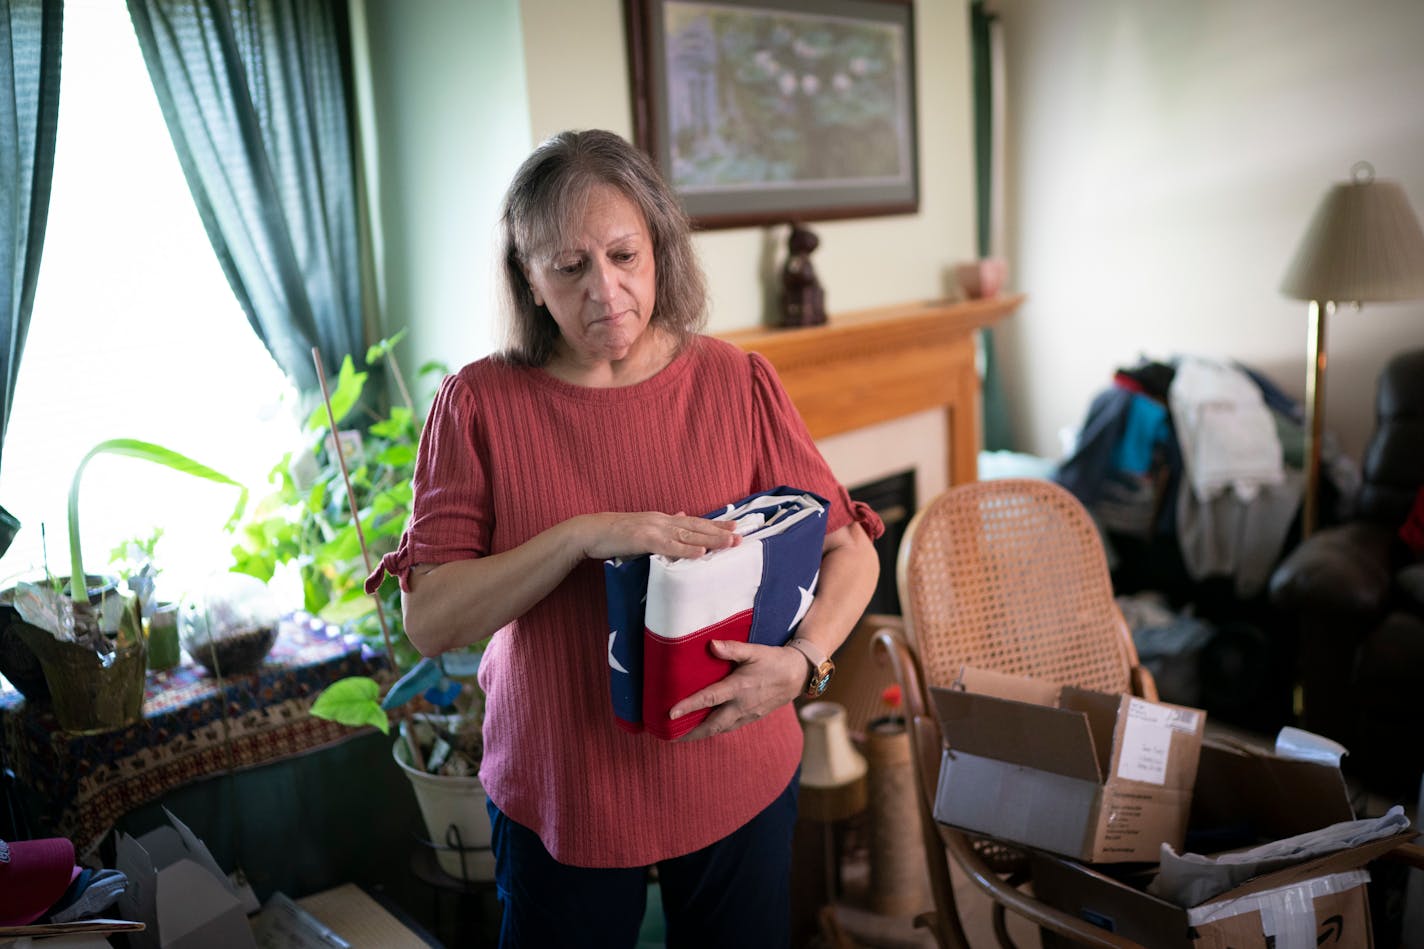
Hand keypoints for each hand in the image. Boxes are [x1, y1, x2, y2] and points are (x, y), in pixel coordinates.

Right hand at [577, 511, 740, 561]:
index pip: (694, 521)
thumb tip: (683, 515)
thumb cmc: (615, 534)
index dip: (715, 524)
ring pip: (687, 534)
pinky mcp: (642, 539)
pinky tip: (701, 553)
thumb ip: (664, 526)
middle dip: (719, 531)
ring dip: (710, 539)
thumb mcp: (643, 527)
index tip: (735, 526)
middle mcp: (661, 520)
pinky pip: (668, 546)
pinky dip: (686, 549)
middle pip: (696, 526)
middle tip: (740, 535)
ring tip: (729, 543)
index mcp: (662, 519)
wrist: (590, 531)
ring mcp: (652, 529)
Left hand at [669, 640, 806, 740]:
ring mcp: (747, 715)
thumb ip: (733, 649)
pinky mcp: (752, 718)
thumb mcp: (755, 651)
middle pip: (712, 725)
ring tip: (682, 736)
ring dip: (701, 734)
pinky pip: (729, 728)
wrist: (798, 676)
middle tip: (669, 737)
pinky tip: (705, 729)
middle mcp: (741, 705)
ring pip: (720, 729)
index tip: (670, 714)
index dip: (688, 706)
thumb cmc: (774, 661)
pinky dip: (714, 730)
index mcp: (739, 687)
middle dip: (690, 733)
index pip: (709, 698)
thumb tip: (711, 644)